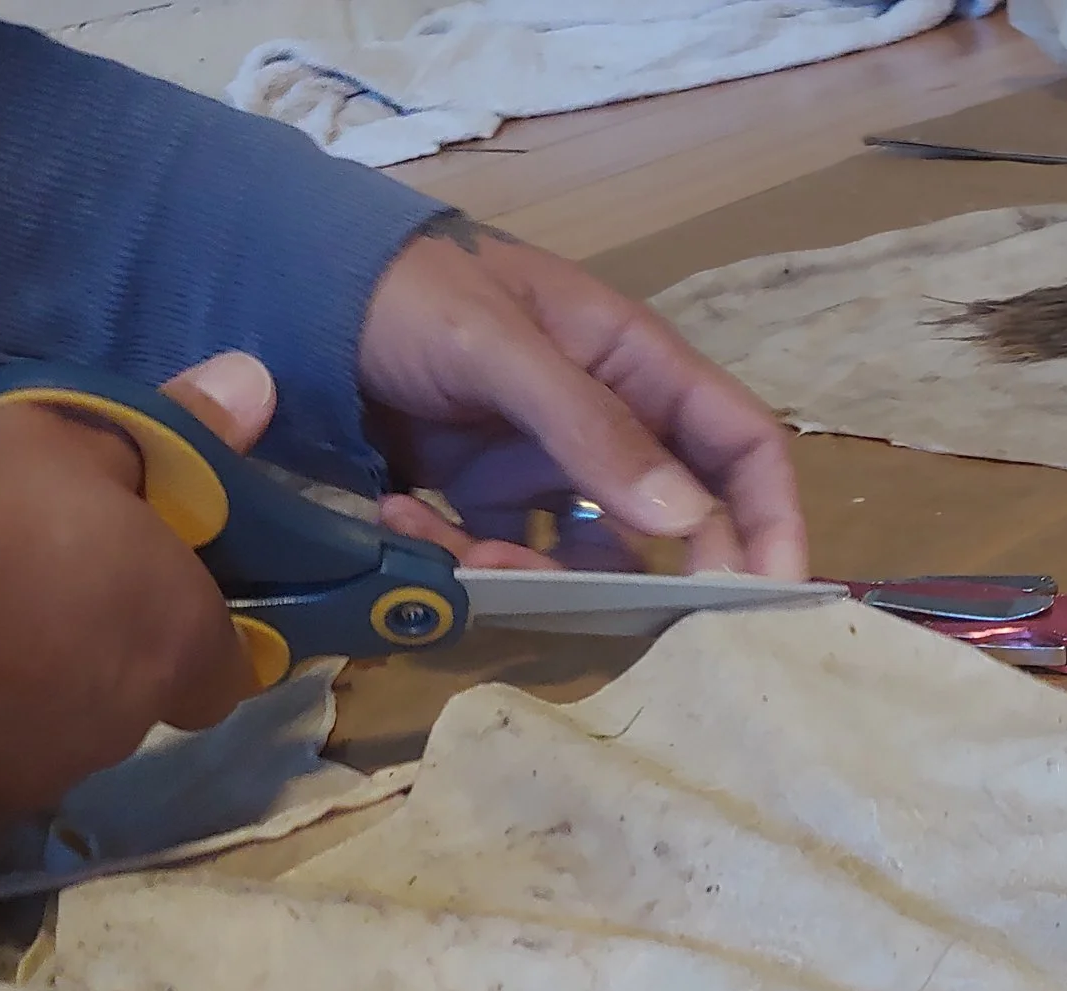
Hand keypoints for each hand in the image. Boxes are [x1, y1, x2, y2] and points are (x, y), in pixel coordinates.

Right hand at [0, 354, 270, 829]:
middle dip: (87, 656)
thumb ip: (170, 440)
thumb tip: (256, 387)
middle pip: (127, 703)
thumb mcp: (64, 438)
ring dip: (14, 697)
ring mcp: (29, 779)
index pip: (221, 672)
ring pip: (44, 740)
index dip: (185, 635)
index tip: (136, 591)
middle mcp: (120, 730)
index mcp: (169, 643)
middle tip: (13, 587)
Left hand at [357, 212, 808, 580]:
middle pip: (677, 517)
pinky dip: (467, 561)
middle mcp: (606, 422)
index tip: (774, 596)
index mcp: (636, 365)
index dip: (772, 518)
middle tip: (625, 624)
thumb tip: (687, 521)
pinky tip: (405, 521)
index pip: (740, 444)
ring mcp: (545, 464)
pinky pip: (506, 557)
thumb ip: (591, 428)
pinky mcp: (484, 497)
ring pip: (585, 557)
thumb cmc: (410, 294)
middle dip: (654, 575)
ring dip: (540, 576)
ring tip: (468, 553)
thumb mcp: (501, 348)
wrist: (292, 289)